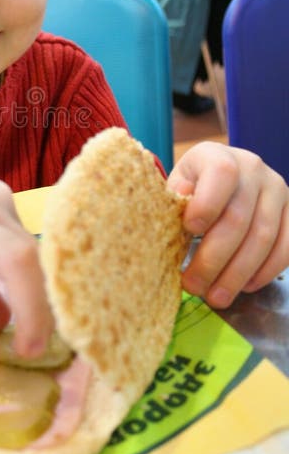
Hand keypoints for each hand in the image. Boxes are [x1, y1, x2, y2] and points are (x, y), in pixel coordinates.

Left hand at [167, 142, 288, 308]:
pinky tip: (245, 287)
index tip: (189, 230)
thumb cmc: (193, 186)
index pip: (221, 175)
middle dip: (214, 258)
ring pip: (263, 238)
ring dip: (238, 273)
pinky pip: (286, 247)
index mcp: (219, 156)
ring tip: (216, 297)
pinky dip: (266, 271)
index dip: (207, 204)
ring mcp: (277, 190)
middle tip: (195, 286)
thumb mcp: (178, 184)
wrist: (222, 179)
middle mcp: (253, 168)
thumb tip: (182, 201)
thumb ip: (176, 195)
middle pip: (239, 218)